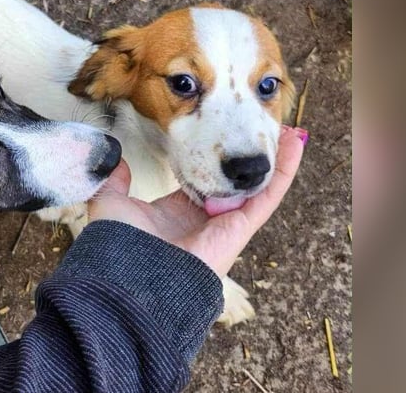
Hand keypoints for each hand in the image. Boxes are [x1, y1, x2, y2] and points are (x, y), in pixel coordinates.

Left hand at [88, 126, 305, 276]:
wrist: (132, 276)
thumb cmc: (120, 245)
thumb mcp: (112, 204)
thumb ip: (116, 182)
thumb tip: (116, 163)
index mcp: (176, 214)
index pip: (204, 181)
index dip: (217, 160)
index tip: (224, 137)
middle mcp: (204, 220)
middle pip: (236, 184)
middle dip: (250, 159)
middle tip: (263, 129)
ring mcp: (225, 225)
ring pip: (257, 187)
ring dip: (274, 160)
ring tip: (288, 131)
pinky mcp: (240, 229)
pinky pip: (267, 197)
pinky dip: (283, 172)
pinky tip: (294, 145)